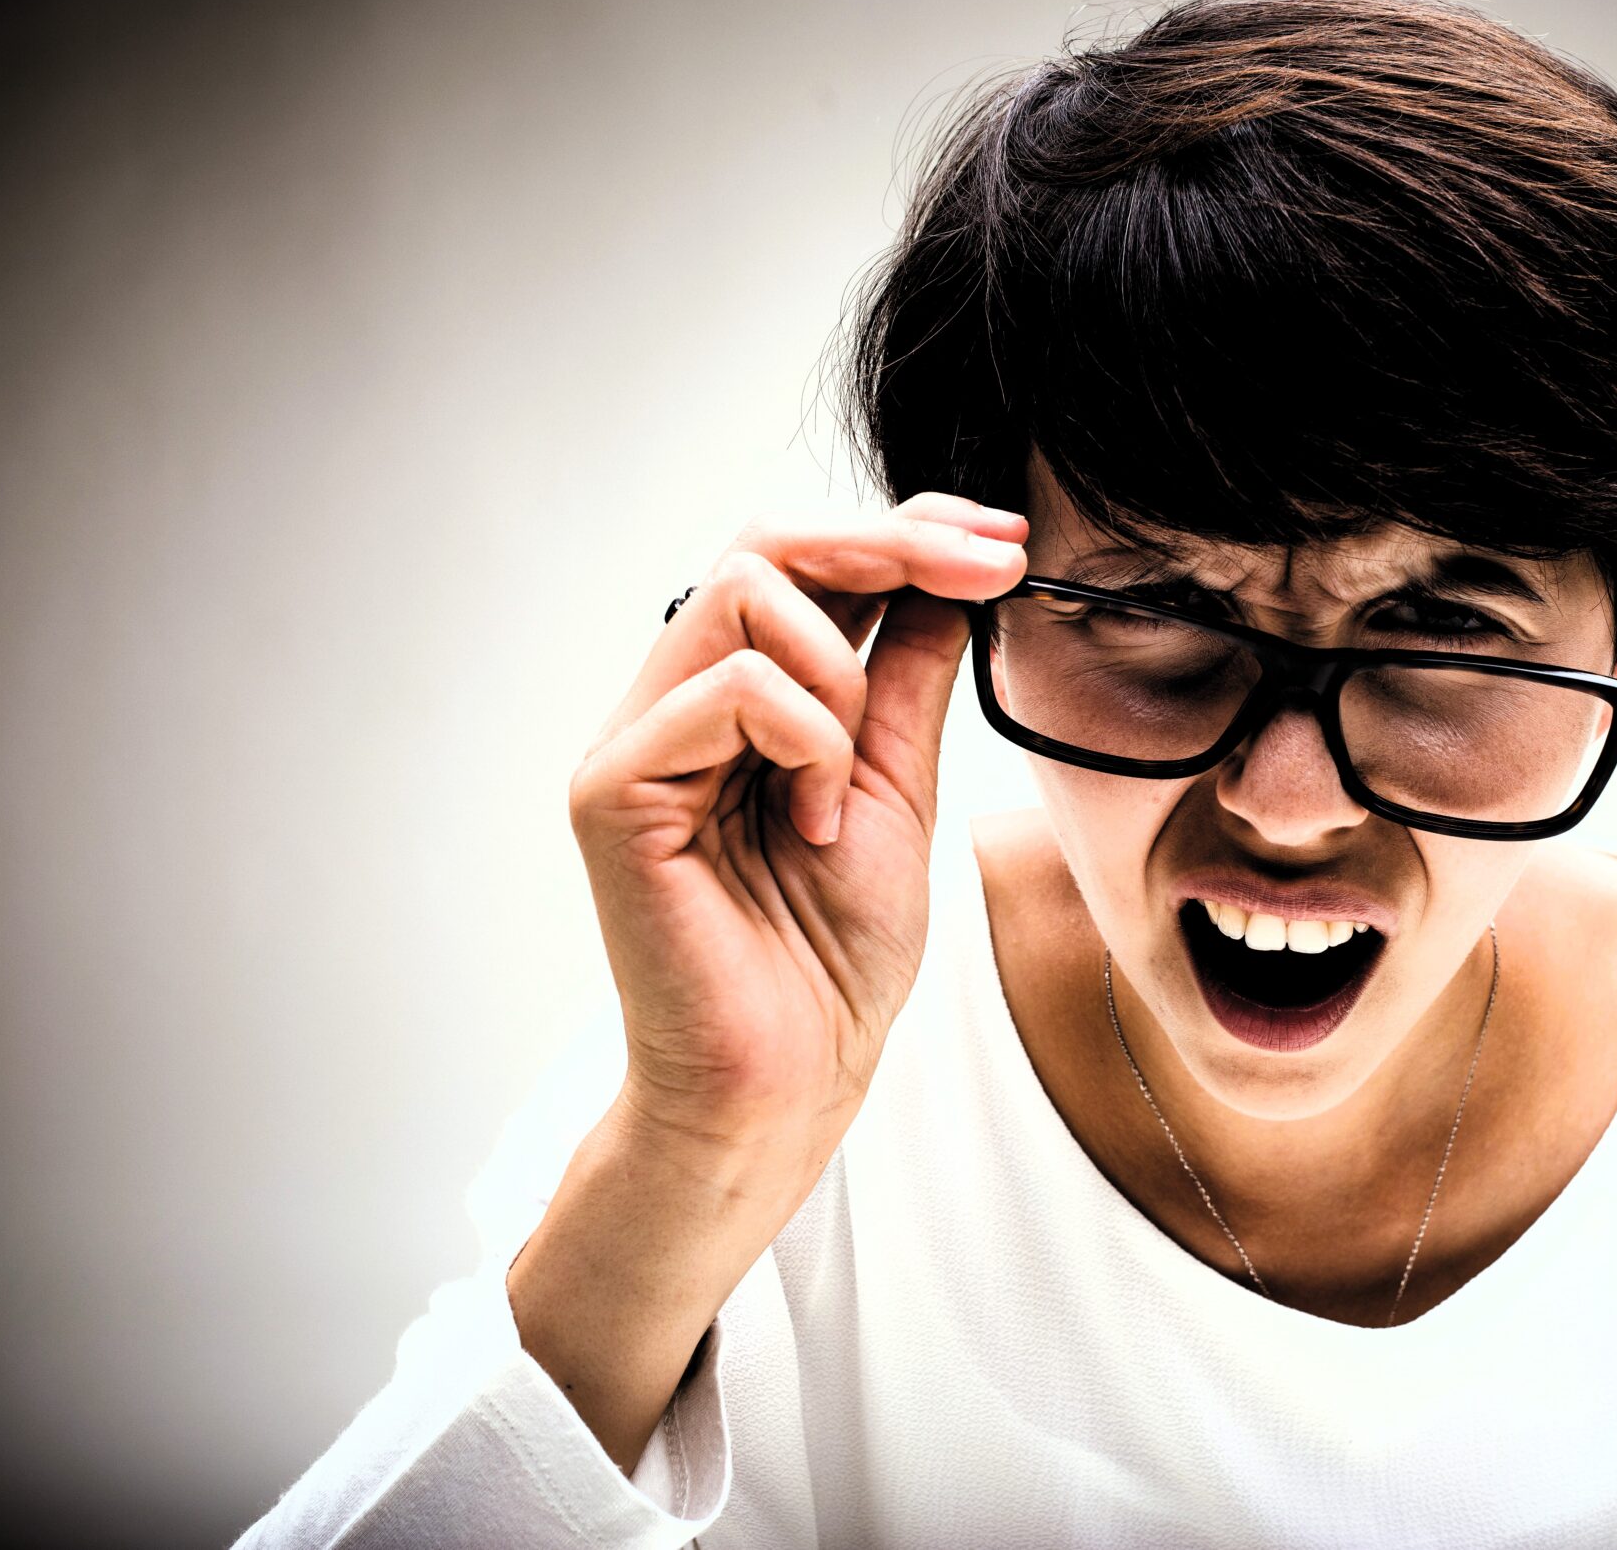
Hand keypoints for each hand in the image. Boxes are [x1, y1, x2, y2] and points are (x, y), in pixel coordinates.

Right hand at [568, 494, 1028, 1153]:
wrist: (792, 1082)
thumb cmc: (831, 960)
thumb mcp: (898, 786)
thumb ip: (905, 678)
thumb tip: (953, 575)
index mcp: (736, 702)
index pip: (799, 562)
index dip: (900, 532)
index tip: (1002, 542)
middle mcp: (674, 706)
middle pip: (763, 545)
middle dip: (889, 544)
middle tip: (985, 568)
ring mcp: (637, 741)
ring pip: (744, 591)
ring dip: (840, 676)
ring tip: (849, 783)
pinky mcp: (614, 789)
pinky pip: (730, 686)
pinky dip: (807, 740)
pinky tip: (814, 824)